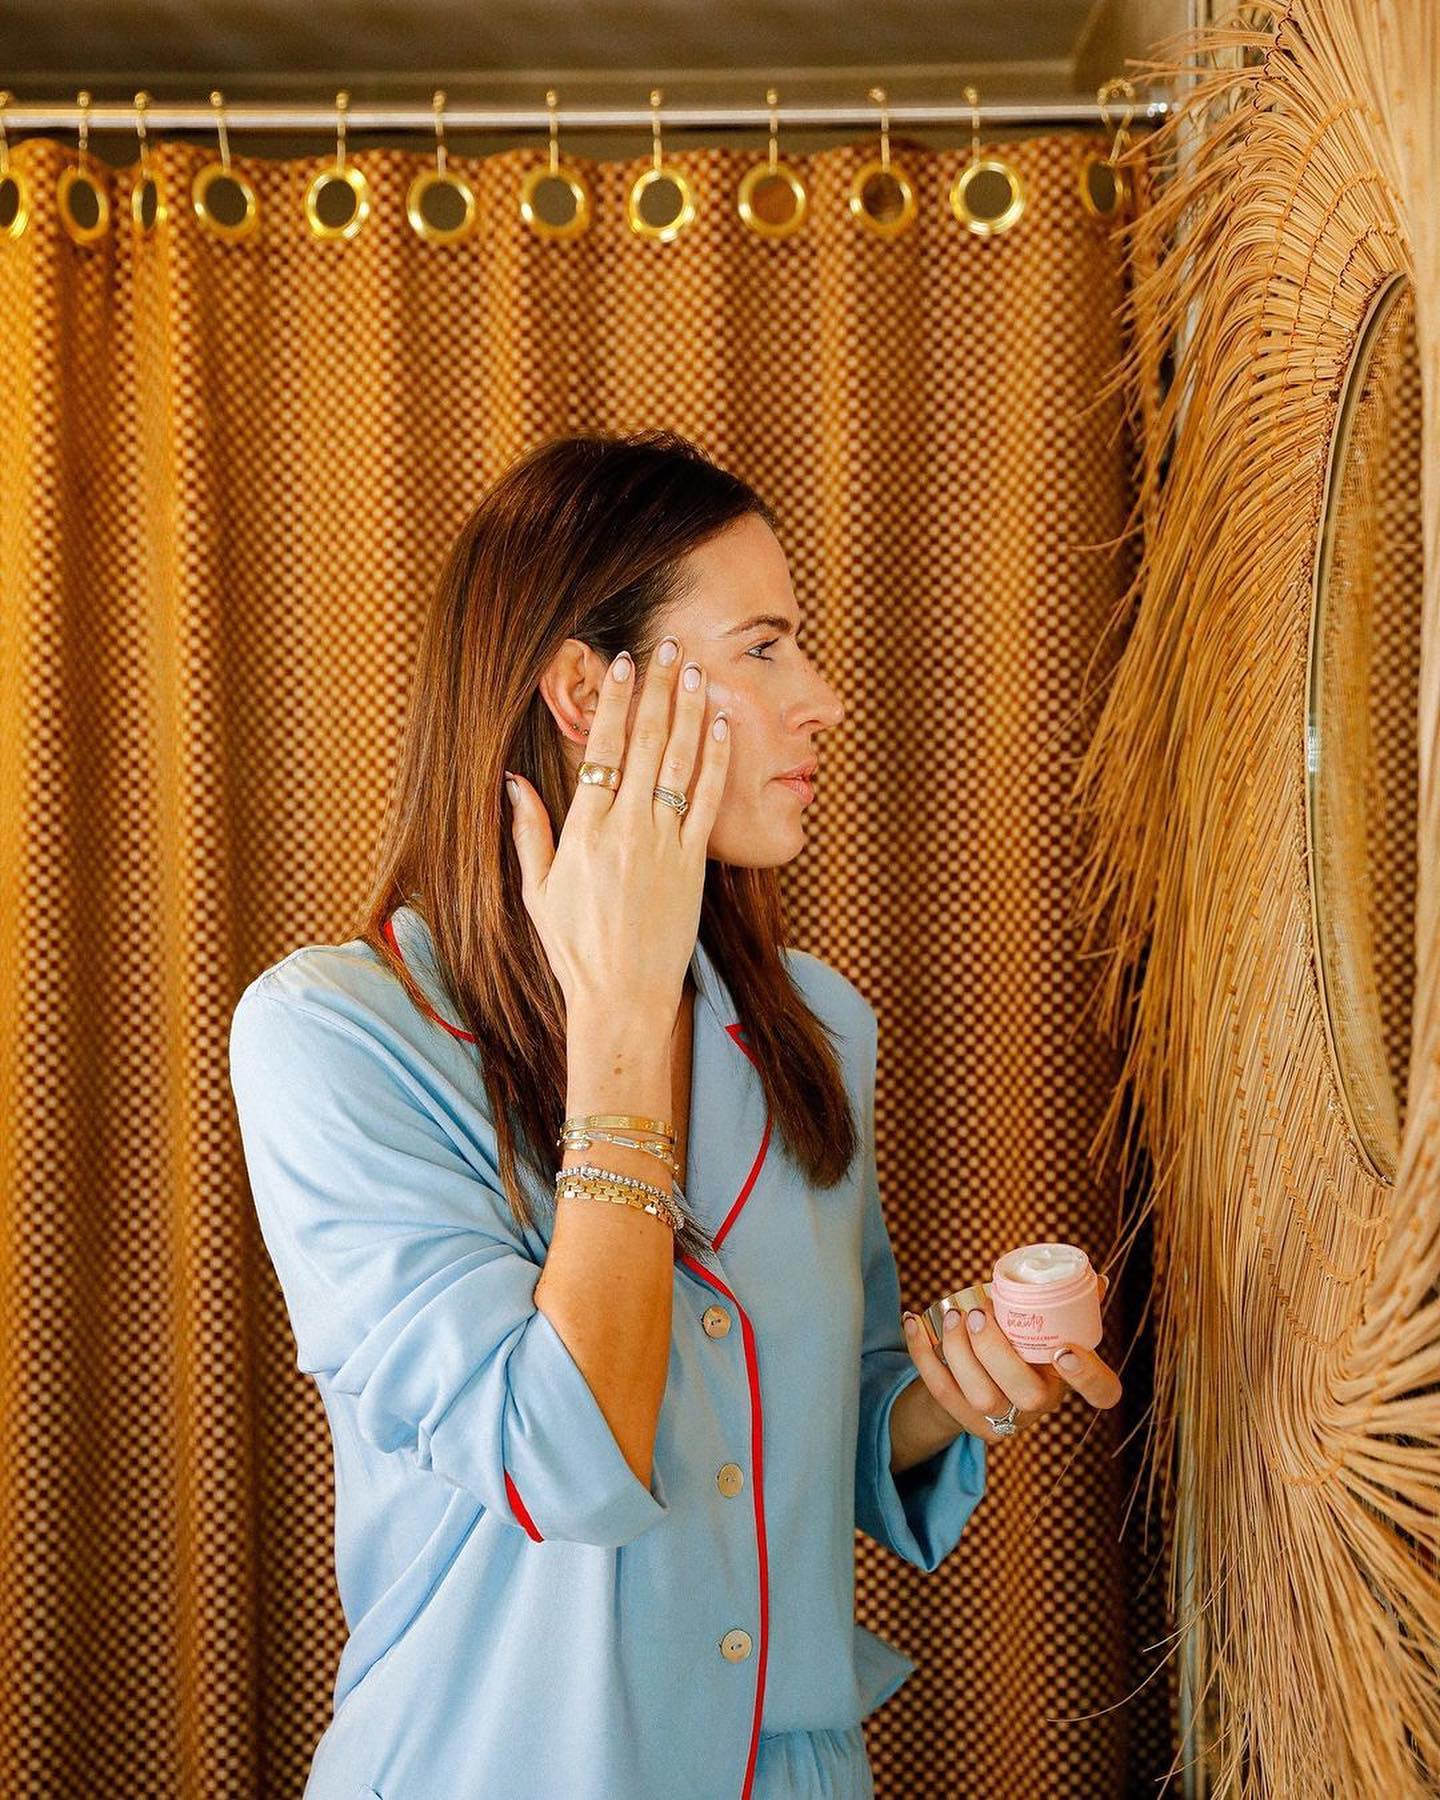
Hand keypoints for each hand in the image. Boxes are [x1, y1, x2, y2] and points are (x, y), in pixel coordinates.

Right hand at [504, 637, 730, 1021]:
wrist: (622, 997)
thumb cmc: (575, 948)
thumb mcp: (536, 890)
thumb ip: (528, 832)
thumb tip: (514, 780)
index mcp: (582, 832)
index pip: (599, 751)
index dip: (613, 703)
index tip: (621, 665)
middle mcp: (624, 830)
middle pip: (643, 743)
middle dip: (657, 689)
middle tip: (668, 645)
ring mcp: (663, 845)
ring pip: (679, 763)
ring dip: (690, 711)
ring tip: (697, 670)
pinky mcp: (694, 864)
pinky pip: (707, 802)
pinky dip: (716, 760)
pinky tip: (723, 726)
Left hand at [902, 1272, 1121, 1444]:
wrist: (974, 1381)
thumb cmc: (1016, 1342)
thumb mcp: (1042, 1324)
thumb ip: (1063, 1301)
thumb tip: (1095, 1278)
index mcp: (1066, 1377)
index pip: (1101, 1391)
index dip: (1088, 1375)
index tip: (1064, 1349)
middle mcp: (1039, 1405)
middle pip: (1026, 1395)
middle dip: (998, 1352)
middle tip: (978, 1314)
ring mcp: (1003, 1419)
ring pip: (982, 1398)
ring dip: (961, 1353)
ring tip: (951, 1316)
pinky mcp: (966, 1421)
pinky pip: (941, 1391)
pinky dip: (922, 1353)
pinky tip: (914, 1321)